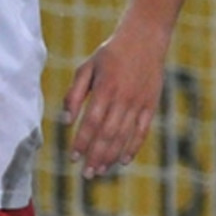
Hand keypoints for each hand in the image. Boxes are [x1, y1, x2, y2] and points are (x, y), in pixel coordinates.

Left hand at [63, 30, 167, 178]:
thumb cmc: (108, 55)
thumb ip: (74, 94)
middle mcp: (123, 100)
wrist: (143, 40)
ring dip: (111, 156)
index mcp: (104, 90)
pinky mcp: (151, 106)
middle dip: (96, 156)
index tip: (73, 158)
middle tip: (86, 174)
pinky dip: (133, 147)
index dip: (82, 142)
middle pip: (108, 134)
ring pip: (124, 136)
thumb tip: (65, 120)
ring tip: (100, 171)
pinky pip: (142, 131)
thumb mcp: (85, 68)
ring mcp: (139, 104)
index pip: (91, 123)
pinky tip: (123, 160)